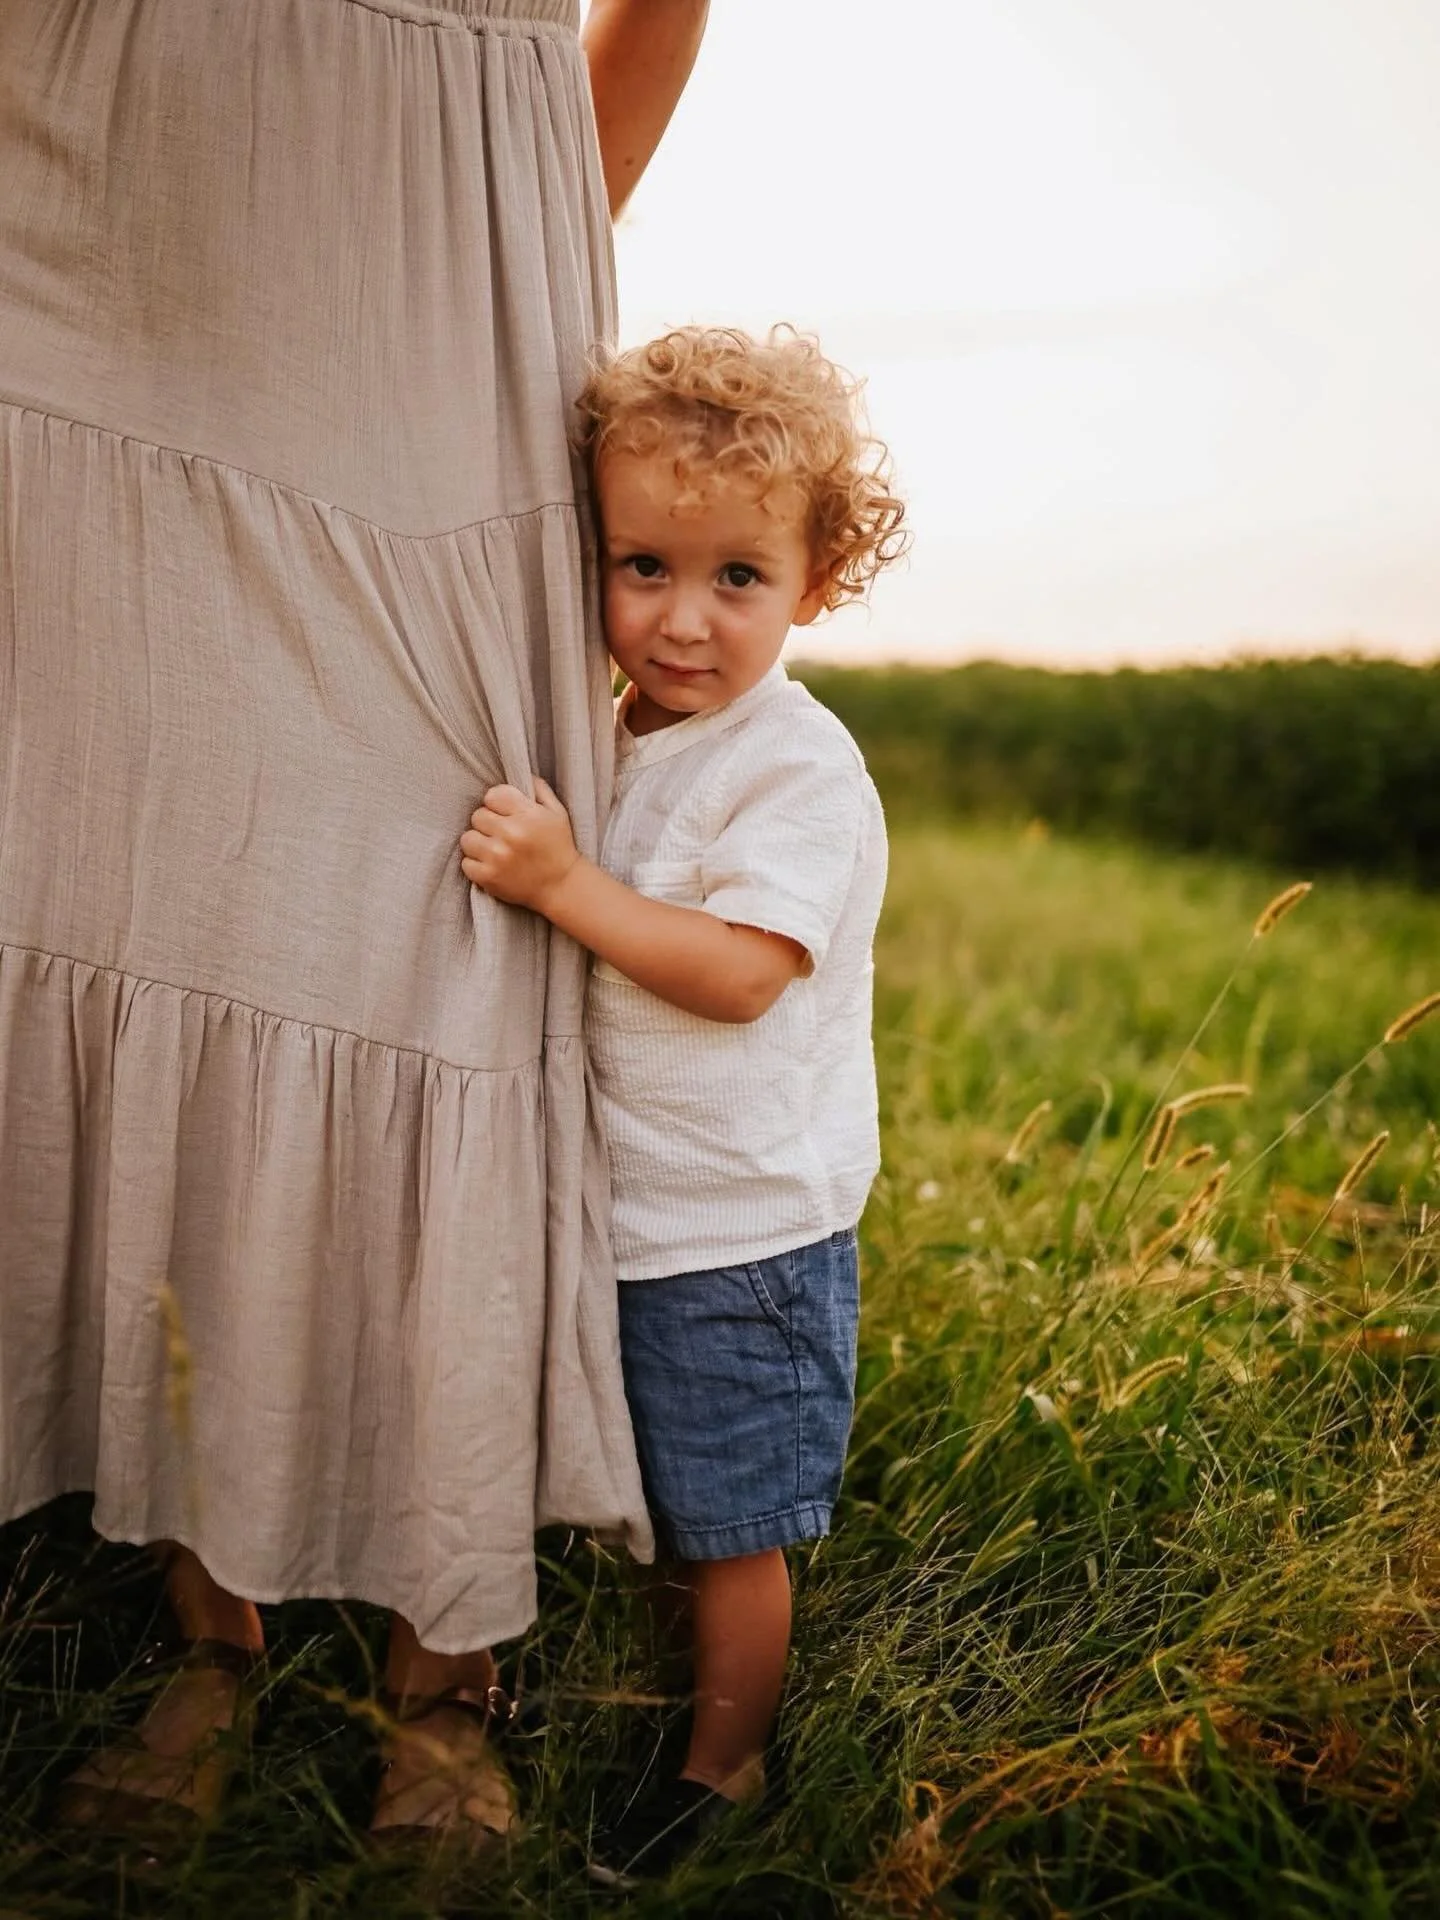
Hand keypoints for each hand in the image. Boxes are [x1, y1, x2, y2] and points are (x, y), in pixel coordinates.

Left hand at [459, 779, 580, 912]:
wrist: (561, 885)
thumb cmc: (558, 846)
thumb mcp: (557, 812)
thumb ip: (538, 789)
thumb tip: (519, 772)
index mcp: (527, 814)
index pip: (492, 795)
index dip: (497, 804)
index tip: (505, 814)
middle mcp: (511, 834)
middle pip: (477, 816)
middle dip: (488, 823)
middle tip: (501, 834)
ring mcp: (498, 857)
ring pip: (468, 838)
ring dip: (478, 843)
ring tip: (493, 849)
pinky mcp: (488, 877)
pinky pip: (466, 863)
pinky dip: (476, 864)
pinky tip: (492, 865)